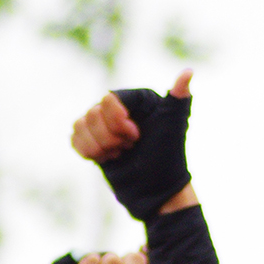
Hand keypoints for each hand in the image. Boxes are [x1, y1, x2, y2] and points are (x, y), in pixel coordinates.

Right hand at [73, 71, 195, 220]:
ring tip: (120, 154)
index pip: (109, 99)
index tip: (136, 136)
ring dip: (99, 146)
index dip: (117, 121)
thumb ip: (180, 98)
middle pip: (93, 113)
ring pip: (80, 124)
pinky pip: (75, 137)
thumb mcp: (175, 125)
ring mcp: (105, 125)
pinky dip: (88, 151)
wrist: (157, 192)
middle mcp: (120, 108)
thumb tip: (188, 71)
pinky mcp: (94, 141)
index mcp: (138, 100)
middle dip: (110, 137)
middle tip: (130, 148)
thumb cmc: (168, 158)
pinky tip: (107, 159)